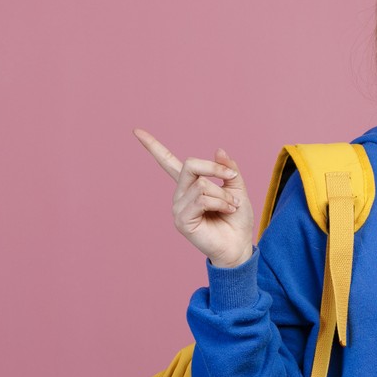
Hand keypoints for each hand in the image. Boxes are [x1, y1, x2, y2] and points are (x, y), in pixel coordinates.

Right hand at [134, 129, 254, 267]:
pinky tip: (227, 211)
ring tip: (232, 206)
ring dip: (224, 194)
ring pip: (202, 184)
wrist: (239, 245)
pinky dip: (220, 202)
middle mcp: (180, 194)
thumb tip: (219, 149)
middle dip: (216, 169)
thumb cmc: (237, 219)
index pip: (167, 162)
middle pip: (191, 164)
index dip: (153, 146)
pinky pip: (202, 199)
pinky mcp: (182, 220)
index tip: (136, 131)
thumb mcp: (237, 188)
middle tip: (232, 179)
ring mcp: (179, 207)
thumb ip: (228, 170)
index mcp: (190, 185)